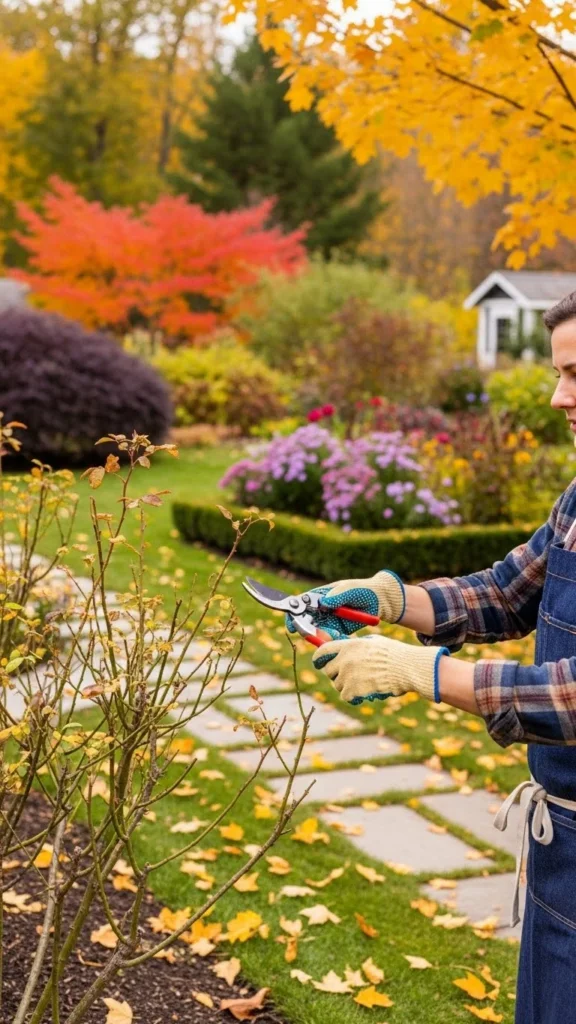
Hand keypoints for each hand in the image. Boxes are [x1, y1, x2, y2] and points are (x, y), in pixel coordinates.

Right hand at [286, 571, 404, 637]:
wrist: (381, 601)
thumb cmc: (364, 590)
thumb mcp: (351, 589)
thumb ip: (338, 595)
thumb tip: (323, 603)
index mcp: (321, 595)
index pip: (302, 602)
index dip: (294, 612)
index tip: (292, 622)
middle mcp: (322, 608)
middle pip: (306, 619)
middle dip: (306, 628)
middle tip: (311, 634)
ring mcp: (329, 620)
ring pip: (317, 630)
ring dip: (321, 635)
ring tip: (334, 634)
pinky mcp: (337, 630)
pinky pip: (329, 637)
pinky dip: (331, 639)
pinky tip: (339, 636)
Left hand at [312, 633, 449, 705]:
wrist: (406, 668)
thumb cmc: (395, 655)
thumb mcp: (374, 642)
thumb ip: (357, 645)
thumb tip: (346, 649)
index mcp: (349, 645)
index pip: (323, 650)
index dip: (318, 658)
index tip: (317, 663)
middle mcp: (344, 659)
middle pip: (329, 670)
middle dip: (337, 674)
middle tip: (349, 677)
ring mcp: (348, 675)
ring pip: (338, 685)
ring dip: (348, 687)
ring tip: (363, 685)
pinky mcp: (353, 690)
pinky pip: (346, 696)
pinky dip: (354, 697)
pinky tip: (364, 695)